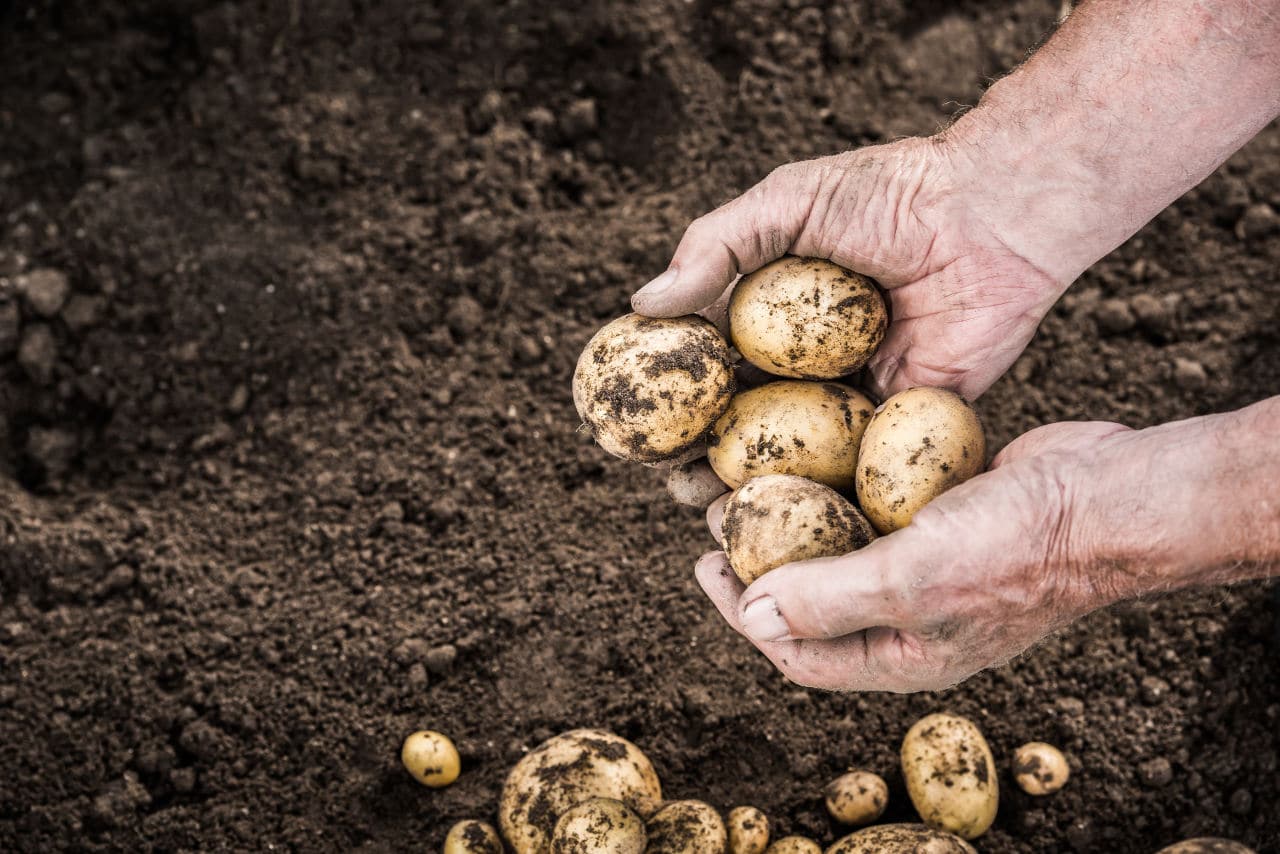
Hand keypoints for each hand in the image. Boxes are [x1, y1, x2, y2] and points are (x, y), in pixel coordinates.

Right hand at [640, 137, 1070, 509]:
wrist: (992, 212)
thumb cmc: (890, 194)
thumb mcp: (787, 201)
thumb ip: (713, 247)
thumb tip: (644, 305)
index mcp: (773, 311)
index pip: (707, 364)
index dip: (668, 399)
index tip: (631, 430)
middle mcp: (808, 358)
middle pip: (744, 418)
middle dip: (702, 455)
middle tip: (672, 483)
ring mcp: (854, 390)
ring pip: (793, 450)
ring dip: (751, 483)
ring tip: (713, 508)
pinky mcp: (902, 416)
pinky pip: (856, 460)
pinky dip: (820, 489)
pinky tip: (785, 512)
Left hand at [694, 421, 1131, 691]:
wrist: (1107, 495)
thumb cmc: (1019, 548)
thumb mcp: (913, 580)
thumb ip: (829, 601)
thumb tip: (752, 616)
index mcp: (901, 655)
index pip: (799, 653)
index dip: (743, 613)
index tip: (703, 563)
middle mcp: (910, 619)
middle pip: (812, 601)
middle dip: (760, 560)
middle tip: (717, 511)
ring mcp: (928, 568)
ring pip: (839, 550)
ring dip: (794, 519)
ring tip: (751, 478)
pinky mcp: (942, 519)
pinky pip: (874, 509)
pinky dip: (839, 486)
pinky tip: (814, 450)